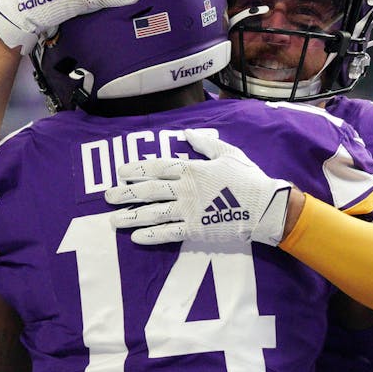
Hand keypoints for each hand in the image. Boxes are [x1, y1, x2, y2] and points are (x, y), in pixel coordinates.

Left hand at [105, 128, 292, 248]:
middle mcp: (185, 189)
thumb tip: (187, 134)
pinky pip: (168, 233)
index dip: (137, 169)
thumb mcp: (229, 154)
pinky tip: (135, 237)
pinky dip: (151, 235)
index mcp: (192, 169)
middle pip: (148, 190)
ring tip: (113, 220)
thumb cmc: (249, 179)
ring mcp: (189, 210)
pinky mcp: (195, 230)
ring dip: (131, 217)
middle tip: (107, 196)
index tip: (120, 171)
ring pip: (152, 213)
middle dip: (126, 193)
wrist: (265, 207)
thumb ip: (206, 145)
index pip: (157, 167)